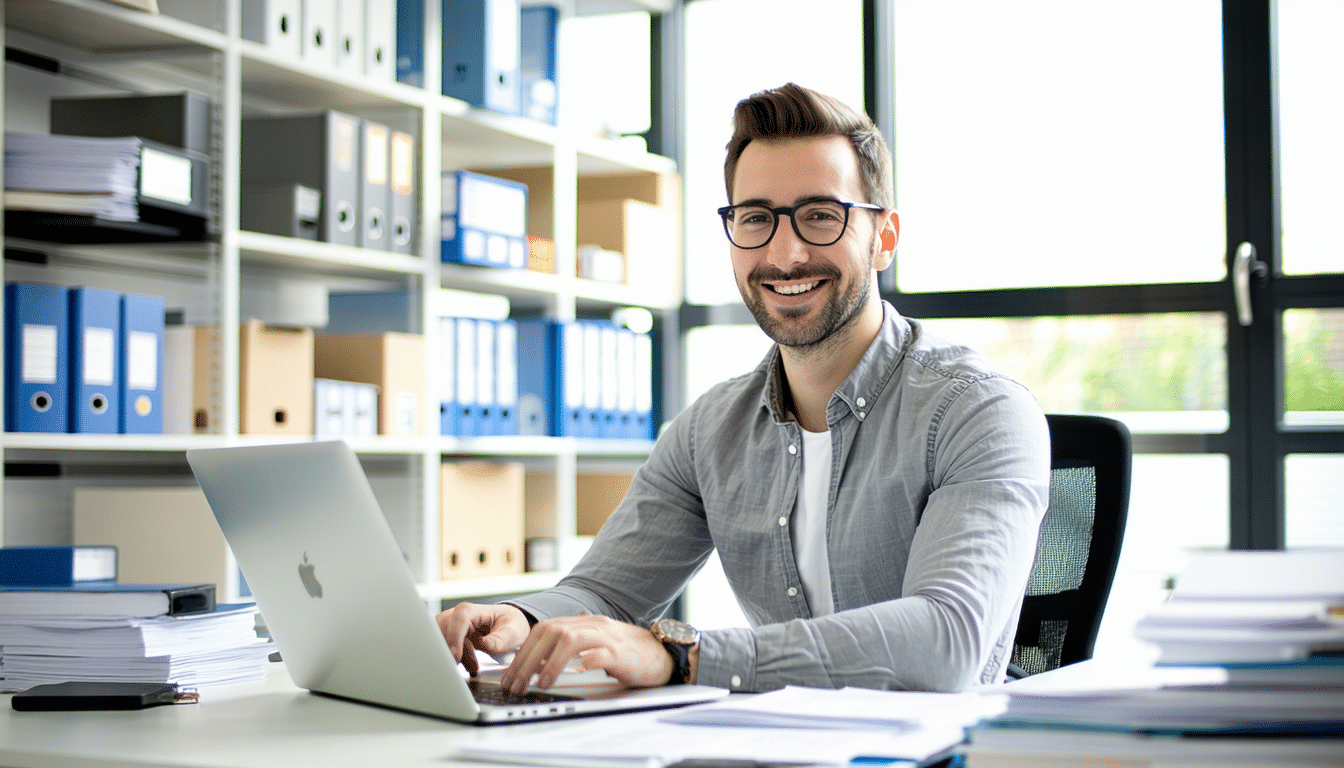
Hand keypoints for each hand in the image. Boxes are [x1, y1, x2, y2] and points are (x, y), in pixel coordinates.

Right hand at [435, 602, 530, 676]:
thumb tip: (486, 645)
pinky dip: (451, 658)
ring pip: (440, 643)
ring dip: (454, 657)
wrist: (507, 624)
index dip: (455, 637)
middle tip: (473, 667)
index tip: (456, 656)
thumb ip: (500, 639)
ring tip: (473, 666)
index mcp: (472, 610)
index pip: (459, 620)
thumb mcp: (513, 632)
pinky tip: (466, 665)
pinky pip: (441, 648)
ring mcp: (447, 625)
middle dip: (455, 653)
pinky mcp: (445, 636)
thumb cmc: (509, 625)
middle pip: (445, 633)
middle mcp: (455, 615)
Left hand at [500, 614, 672, 693]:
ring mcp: (607, 637)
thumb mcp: (593, 645)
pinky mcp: (621, 653)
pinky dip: (584, 663)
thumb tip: (537, 659)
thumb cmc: (626, 653)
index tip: (511, 671)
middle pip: (551, 631)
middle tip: (518, 681)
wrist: (661, 652)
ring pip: (570, 639)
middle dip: (528, 658)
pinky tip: (575, 674)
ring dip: (550, 661)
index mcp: (582, 623)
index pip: (544, 629)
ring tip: (542, 682)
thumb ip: (570, 646)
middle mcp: (592, 625)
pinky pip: (600, 654)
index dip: (524, 649)